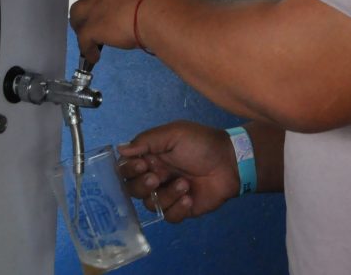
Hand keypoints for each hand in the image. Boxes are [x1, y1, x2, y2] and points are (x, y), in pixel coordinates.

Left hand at [69, 0, 174, 64]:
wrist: (157, 10)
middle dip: (92, 4)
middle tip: (103, 16)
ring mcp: (91, 6)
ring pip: (76, 15)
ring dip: (82, 24)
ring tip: (91, 36)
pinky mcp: (91, 28)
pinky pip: (83, 40)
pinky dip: (88, 48)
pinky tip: (95, 55)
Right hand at [118, 121, 240, 222]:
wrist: (230, 161)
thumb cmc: (201, 143)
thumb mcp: (174, 133)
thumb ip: (146, 141)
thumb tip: (120, 149)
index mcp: (150, 158)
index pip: (126, 169)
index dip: (129, 170)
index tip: (142, 165)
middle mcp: (155, 177)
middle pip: (133, 190)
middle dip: (142, 185)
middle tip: (158, 177)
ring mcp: (167, 194)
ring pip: (150, 205)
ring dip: (166, 195)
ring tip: (185, 184)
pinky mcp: (181, 209)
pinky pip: (168, 217)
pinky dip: (177, 209)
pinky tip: (190, 198)